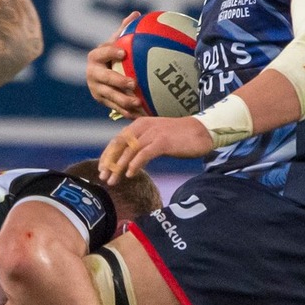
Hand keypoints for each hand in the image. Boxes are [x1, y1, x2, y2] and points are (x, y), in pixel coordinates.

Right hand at [86, 30, 143, 117]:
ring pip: (109, 96)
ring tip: (138, 102)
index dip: (110, 52)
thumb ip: (124, 30)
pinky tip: (140, 114)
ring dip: (123, 100)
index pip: (101, 52)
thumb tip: (136, 14)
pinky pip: (115, 108)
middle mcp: (92, 74)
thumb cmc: (112, 54)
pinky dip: (127, 111)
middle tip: (133, 83)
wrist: (99, 74)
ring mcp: (96, 89)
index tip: (123, 53)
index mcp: (95, 57)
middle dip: (117, 81)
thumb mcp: (115, 42)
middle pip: (104, 78)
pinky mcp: (102, 101)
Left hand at [99, 114, 214, 181]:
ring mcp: (153, 133)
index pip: (117, 140)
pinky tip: (130, 174)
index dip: (107, 155)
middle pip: (120, 145)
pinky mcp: (162, 141)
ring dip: (118, 167)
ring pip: (129, 151)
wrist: (202, 131)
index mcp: (139, 124)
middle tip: (103, 177)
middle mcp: (143, 126)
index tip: (102, 169)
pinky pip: (144, 154)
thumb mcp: (156, 137)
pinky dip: (135, 164)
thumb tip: (128, 160)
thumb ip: (142, 144)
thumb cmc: (180, 137)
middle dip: (109, 162)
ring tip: (113, 180)